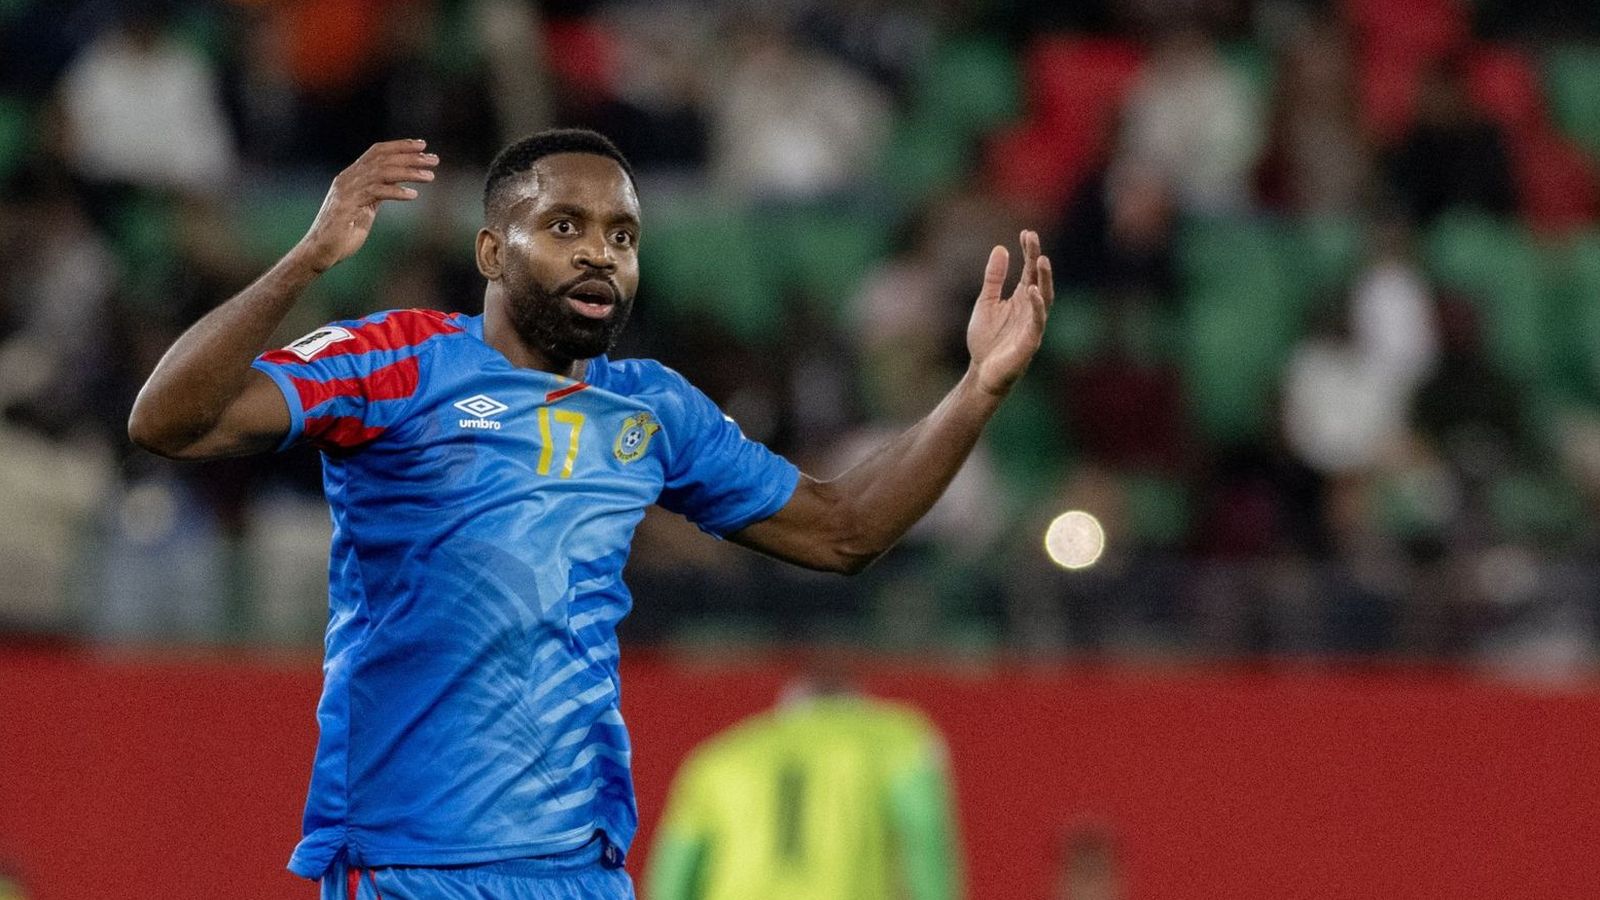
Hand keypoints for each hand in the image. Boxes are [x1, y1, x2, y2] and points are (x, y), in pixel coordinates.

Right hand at [295, 139, 438, 273]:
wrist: (320, 252)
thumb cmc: (343, 234)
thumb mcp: (365, 208)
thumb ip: (376, 194)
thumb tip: (395, 184)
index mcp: (352, 176)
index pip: (377, 152)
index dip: (399, 146)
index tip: (422, 145)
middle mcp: (348, 178)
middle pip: (383, 159)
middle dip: (411, 157)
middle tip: (435, 160)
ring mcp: (346, 191)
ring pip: (381, 172)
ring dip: (408, 173)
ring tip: (430, 176)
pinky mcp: (347, 206)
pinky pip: (375, 192)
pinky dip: (395, 192)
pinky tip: (412, 195)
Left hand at [966, 229, 1053, 396]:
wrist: (982, 373)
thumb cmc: (986, 340)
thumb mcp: (986, 302)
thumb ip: (994, 278)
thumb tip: (1000, 248)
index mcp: (1021, 298)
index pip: (1029, 270)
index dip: (1029, 252)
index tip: (1026, 232)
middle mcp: (1031, 309)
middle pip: (1038, 279)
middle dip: (1037, 258)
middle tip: (1032, 238)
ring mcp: (1032, 325)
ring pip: (1044, 298)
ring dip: (1044, 279)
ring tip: (1042, 260)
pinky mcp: (1030, 342)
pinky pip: (1037, 321)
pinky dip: (1036, 306)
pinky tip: (1032, 290)